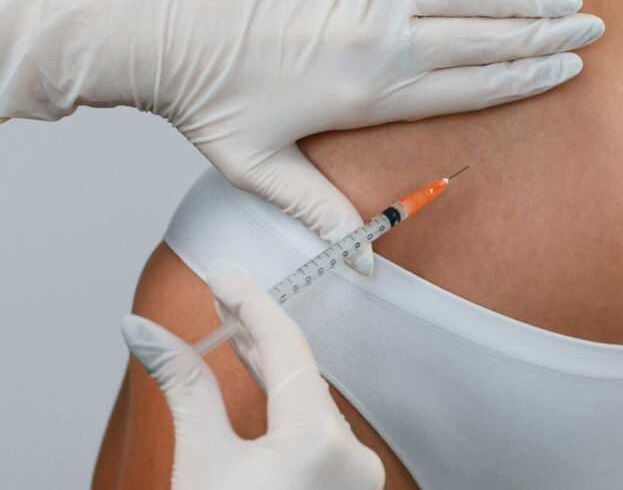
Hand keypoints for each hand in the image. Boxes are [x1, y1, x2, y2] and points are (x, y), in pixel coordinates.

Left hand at [0, 0, 603, 270]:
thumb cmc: (204, 96)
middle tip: (590, 30)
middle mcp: (382, 39)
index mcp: (372, 94)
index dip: (526, 78)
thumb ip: (317, 209)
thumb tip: (355, 260)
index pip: (472, 85)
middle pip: (485, 39)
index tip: (566, 70)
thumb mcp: (258, 168)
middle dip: (544, 36)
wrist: (152, 24)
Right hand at [121, 268, 384, 489]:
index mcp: (319, 444)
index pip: (287, 347)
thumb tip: (144, 334)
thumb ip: (184, 387)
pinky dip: (287, 401)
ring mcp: (356, 475)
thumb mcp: (201, 462)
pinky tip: (263, 377)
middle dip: (257, 331)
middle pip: (303, 372)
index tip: (223, 275)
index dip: (252, 303)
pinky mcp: (348, 486)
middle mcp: (351, 456)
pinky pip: (318, 426)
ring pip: (312, 400)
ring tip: (233, 326)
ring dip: (273, 364)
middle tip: (222, 293)